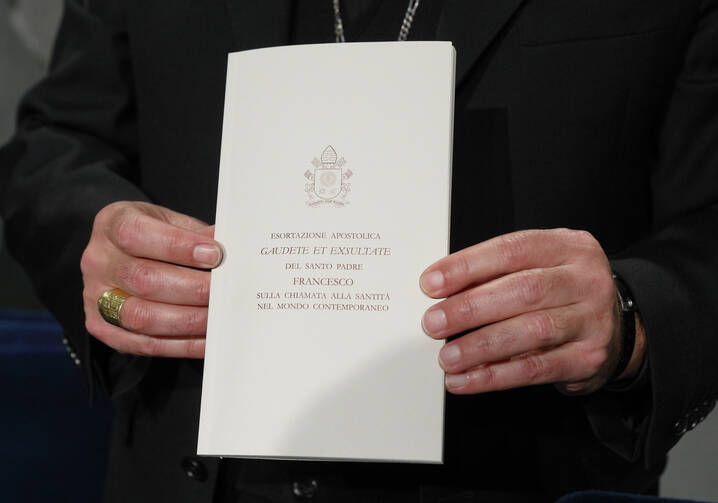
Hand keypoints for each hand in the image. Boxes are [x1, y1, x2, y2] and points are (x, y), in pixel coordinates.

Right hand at [81, 201, 222, 357]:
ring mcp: (95, 297)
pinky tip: (209, 338)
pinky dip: (182, 344)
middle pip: (142, 279)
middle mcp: (98, 260)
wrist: (122, 255)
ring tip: (221, 316)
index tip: (215, 254)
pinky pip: (144, 344)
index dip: (178, 246)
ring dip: (189, 320)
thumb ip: (197, 234)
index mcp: (112, 223)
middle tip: (226, 291)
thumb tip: (232, 247)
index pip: (136, 234)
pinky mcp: (102, 328)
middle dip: (192, 288)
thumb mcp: (172, 222)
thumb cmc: (155, 236)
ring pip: (141, 316)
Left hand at [420, 229, 644, 394]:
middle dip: (471, 307)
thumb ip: (497, 274)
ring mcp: (592, 320)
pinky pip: (537, 369)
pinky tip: (466, 379)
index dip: (468, 266)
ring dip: (481, 346)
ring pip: (531, 331)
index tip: (431, 282)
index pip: (512, 250)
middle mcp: (585, 280)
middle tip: (434, 322)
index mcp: (567, 246)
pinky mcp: (588, 358)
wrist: (617, 327)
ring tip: (447, 357)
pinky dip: (495, 376)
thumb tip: (440, 290)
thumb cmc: (561, 292)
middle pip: (523, 290)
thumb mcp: (539, 267)